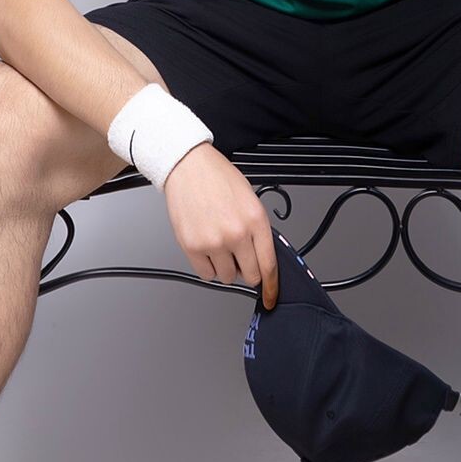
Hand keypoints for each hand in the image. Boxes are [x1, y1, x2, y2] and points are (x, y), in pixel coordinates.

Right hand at [163, 141, 279, 308]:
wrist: (188, 166)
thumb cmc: (217, 178)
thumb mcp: (250, 199)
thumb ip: (257, 228)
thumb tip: (261, 255)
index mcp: (255, 219)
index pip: (269, 264)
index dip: (272, 285)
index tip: (271, 295)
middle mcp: (236, 233)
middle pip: (250, 275)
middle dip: (247, 270)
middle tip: (240, 257)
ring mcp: (214, 242)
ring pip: (227, 277)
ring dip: (226, 267)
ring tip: (220, 245)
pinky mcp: (192, 247)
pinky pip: (206, 274)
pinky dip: (209, 267)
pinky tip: (208, 249)